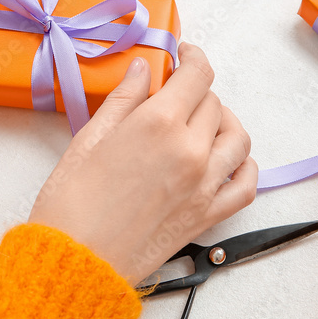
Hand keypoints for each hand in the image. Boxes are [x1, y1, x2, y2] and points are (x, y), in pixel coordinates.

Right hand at [28, 43, 256, 283]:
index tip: (182, 55)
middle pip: (213, 103)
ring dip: (224, 123)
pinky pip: (246, 185)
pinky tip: (228, 160)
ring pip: (238, 138)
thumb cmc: (71, 202)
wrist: (74, 262)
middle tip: (174, 95)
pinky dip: (245, 167)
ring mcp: (205, 185)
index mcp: (159, 123)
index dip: (192, 57)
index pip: (197, 74)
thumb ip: (124, 98)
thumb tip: (143, 68)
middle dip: (195, 92)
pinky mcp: (208, 216)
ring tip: (202, 124)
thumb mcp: (90, 137)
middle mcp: (191, 150)